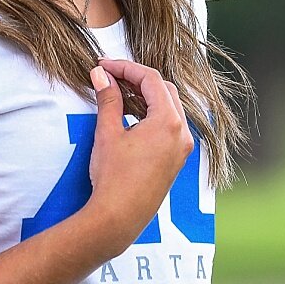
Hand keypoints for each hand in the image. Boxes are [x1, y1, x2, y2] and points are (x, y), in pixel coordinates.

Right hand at [82, 57, 192, 247]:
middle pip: (164, 90)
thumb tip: (102, 76)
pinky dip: (152, 114)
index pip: (151, 79)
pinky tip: (131, 115)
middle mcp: (182, 132)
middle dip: (137, 79)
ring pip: (169, 107)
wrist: (119, 217)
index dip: (125, 68)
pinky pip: (170, 125)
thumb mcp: (108, 133)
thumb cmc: (113, 177)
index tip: (104, 66)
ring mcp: (182, 147)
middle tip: (110, 76)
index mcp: (168, 122)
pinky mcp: (176, 159)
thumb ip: (108, 99)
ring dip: (146, 96)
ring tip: (118, 92)